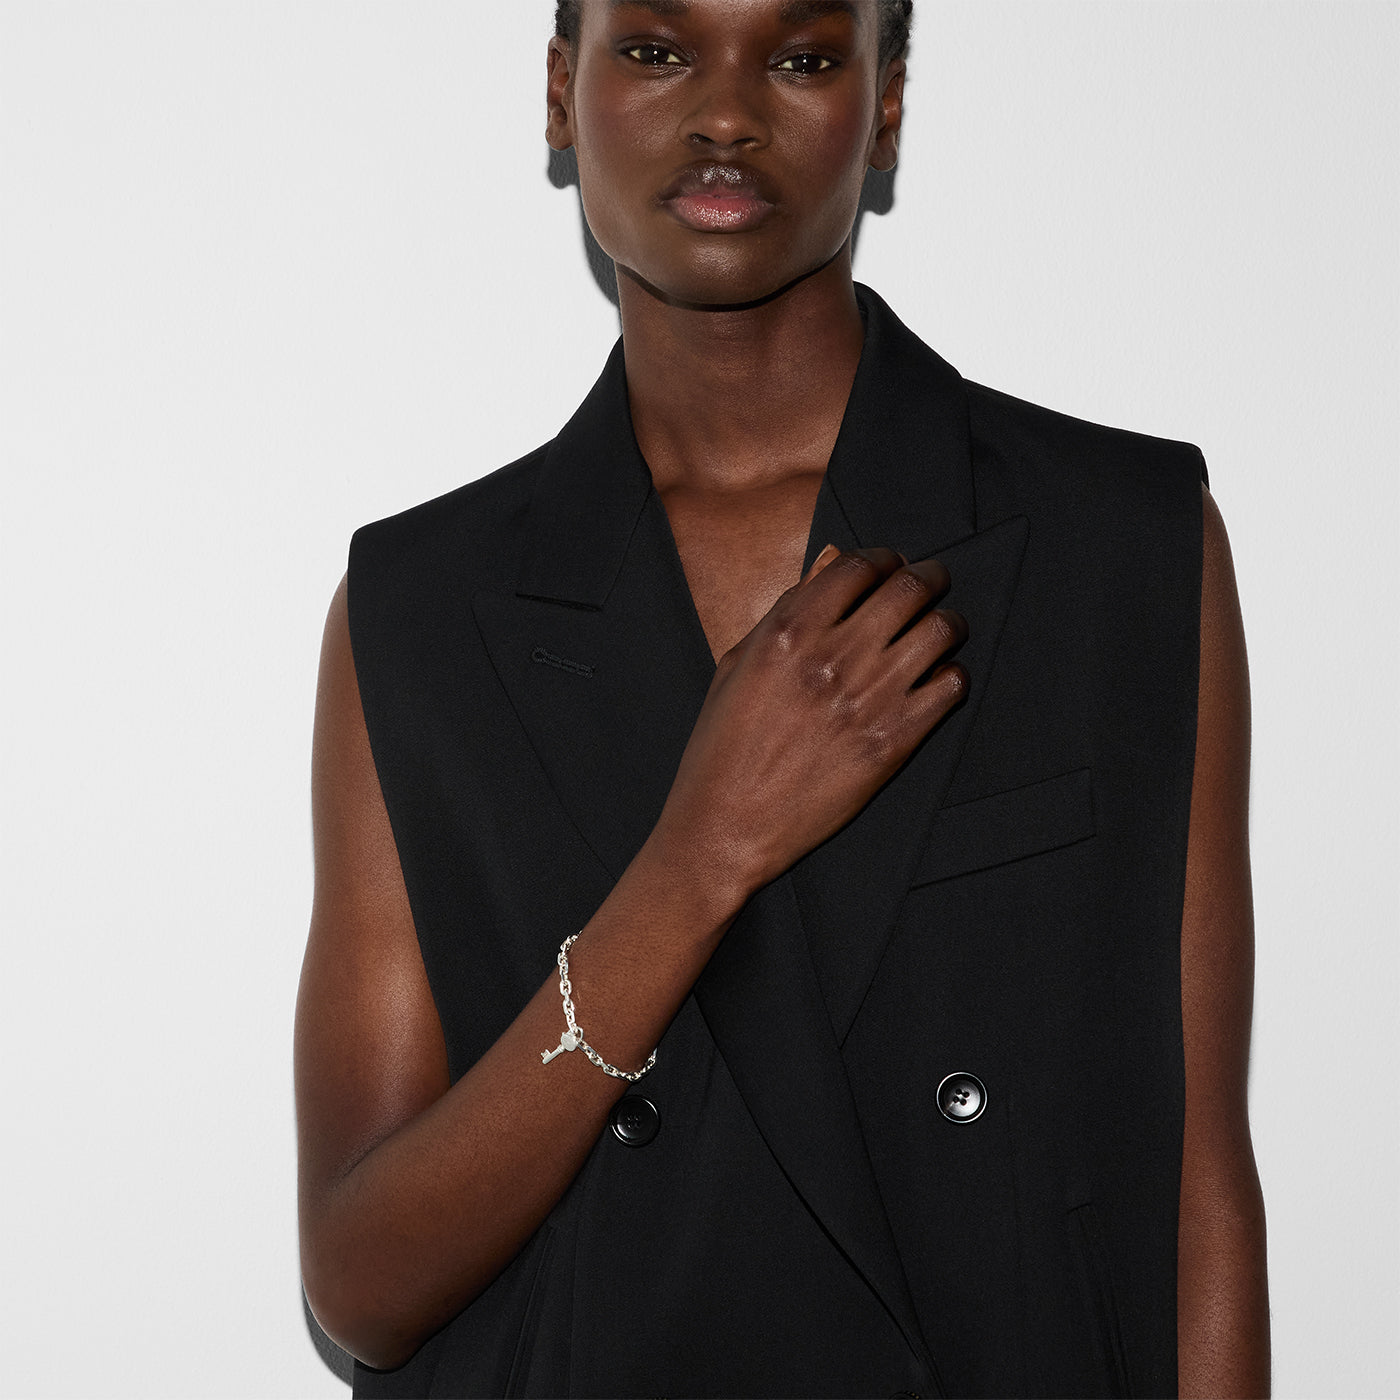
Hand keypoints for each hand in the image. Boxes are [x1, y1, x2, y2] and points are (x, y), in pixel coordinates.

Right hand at [654, 544, 967, 897]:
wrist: (724, 826)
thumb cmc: (722, 746)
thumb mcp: (739, 664)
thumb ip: (787, 610)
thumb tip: (831, 564)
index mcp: (788, 630)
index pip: (859, 564)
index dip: (882, 559)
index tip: (888, 568)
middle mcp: (832, 656)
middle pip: (909, 586)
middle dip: (927, 577)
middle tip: (931, 582)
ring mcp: (868, 699)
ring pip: (941, 629)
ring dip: (947, 622)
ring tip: (942, 629)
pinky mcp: (893, 742)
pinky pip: (951, 686)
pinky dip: (952, 675)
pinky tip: (937, 681)